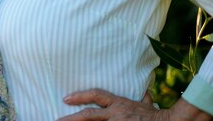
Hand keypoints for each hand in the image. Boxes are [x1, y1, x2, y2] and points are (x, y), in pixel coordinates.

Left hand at [57, 89, 212, 120]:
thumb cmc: (156, 116)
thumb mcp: (146, 105)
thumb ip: (142, 100)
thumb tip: (145, 94)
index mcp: (118, 104)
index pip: (96, 96)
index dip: (80, 96)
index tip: (66, 98)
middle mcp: (115, 114)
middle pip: (88, 115)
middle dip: (71, 118)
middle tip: (56, 120)